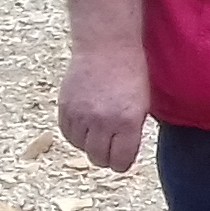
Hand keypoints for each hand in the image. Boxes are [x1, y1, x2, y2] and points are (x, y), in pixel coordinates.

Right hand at [58, 43, 150, 174]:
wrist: (107, 47)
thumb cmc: (131, 74)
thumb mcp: (143, 104)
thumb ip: (133, 131)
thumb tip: (122, 155)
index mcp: (128, 121)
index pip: (120, 161)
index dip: (122, 163)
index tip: (122, 159)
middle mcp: (103, 121)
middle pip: (98, 158)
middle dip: (106, 156)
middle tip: (110, 147)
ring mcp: (81, 115)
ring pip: (81, 147)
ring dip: (89, 144)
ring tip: (99, 130)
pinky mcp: (65, 107)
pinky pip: (67, 134)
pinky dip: (76, 134)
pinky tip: (85, 125)